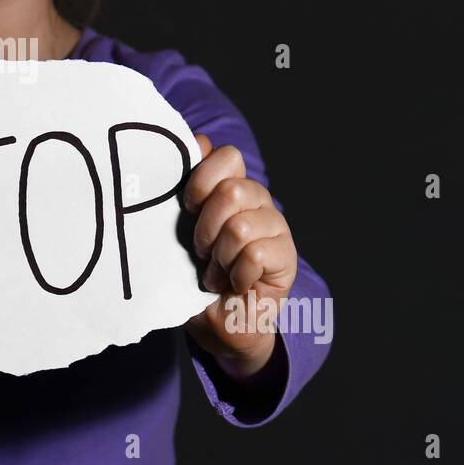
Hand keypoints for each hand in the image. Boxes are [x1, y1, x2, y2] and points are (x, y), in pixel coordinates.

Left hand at [182, 133, 297, 378]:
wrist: (216, 323)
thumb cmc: (191, 275)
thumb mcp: (176, 231)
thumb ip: (183, 189)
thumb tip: (196, 141)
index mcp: (229, 186)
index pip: (226, 156)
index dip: (200, 180)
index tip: (187, 209)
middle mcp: (256, 200)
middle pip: (232, 190)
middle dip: (206, 227)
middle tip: (201, 252)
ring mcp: (275, 227)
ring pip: (242, 226)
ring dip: (221, 257)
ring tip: (216, 272)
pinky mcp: (287, 257)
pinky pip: (256, 255)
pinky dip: (237, 275)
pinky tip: (236, 283)